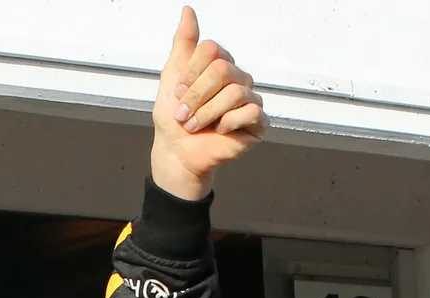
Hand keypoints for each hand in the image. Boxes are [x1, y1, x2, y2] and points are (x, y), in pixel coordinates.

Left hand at [150, 7, 265, 200]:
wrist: (176, 151)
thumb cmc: (174, 118)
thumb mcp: (172, 75)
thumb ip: (184, 43)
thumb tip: (187, 11)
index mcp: (219, 65)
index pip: (211, 51)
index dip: (191, 73)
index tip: (179, 92)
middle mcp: (238, 78)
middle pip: (222, 70)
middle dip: (196, 96)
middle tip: (185, 113)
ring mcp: (249, 99)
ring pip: (234, 92)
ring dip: (207, 113)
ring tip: (196, 125)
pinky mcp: (257, 122)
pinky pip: (250, 111)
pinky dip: (227, 123)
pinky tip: (219, 130)